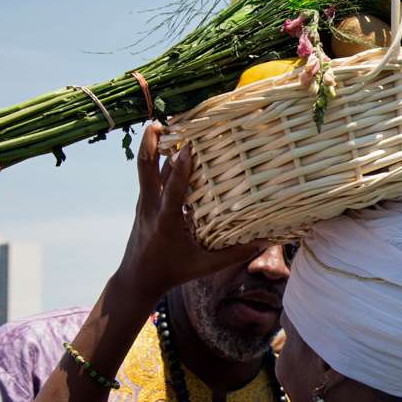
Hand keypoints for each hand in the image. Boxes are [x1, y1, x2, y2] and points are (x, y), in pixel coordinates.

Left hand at [117, 124, 263, 301]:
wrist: (137, 278)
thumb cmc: (173, 272)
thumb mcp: (205, 267)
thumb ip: (234, 255)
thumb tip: (264, 243)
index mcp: (165, 222)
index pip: (171, 191)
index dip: (179, 169)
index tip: (188, 148)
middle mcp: (151, 208)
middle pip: (144, 169)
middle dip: (149, 144)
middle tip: (158, 123)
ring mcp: (144, 204)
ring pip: (145, 170)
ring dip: (153, 147)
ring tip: (165, 126)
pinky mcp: (143, 204)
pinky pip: (149, 177)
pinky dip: (157, 161)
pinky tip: (169, 150)